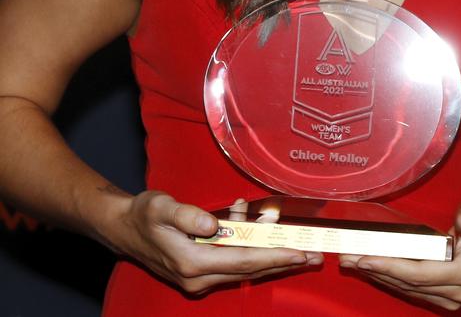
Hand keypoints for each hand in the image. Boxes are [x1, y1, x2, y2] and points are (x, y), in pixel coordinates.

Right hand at [111, 191, 322, 295]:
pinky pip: (233, 259)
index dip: (274, 256)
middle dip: (283, 261)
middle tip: (315, 256)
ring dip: (269, 251)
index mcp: (193, 262)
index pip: (243, 261)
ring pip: (244, 265)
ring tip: (297, 240)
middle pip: (250, 269)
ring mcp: (200, 277)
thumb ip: (187, 214)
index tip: (300, 253)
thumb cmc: (143, 214)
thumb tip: (215, 223)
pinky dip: (248, 243)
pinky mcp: (201, 270)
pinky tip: (250, 216)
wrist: (123, 228)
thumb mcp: (160, 206)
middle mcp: (199, 276)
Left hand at [338, 198, 460, 310]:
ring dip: (378, 275)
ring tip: (351, 262)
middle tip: (347, 258)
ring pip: (406, 288)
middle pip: (408, 283)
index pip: (420, 273)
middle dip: (376, 270)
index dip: (391, 267)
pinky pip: (410, 289)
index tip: (365, 258)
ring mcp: (450, 298)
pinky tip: (371, 268)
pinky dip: (389, 278)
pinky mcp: (442, 297)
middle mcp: (458, 292)